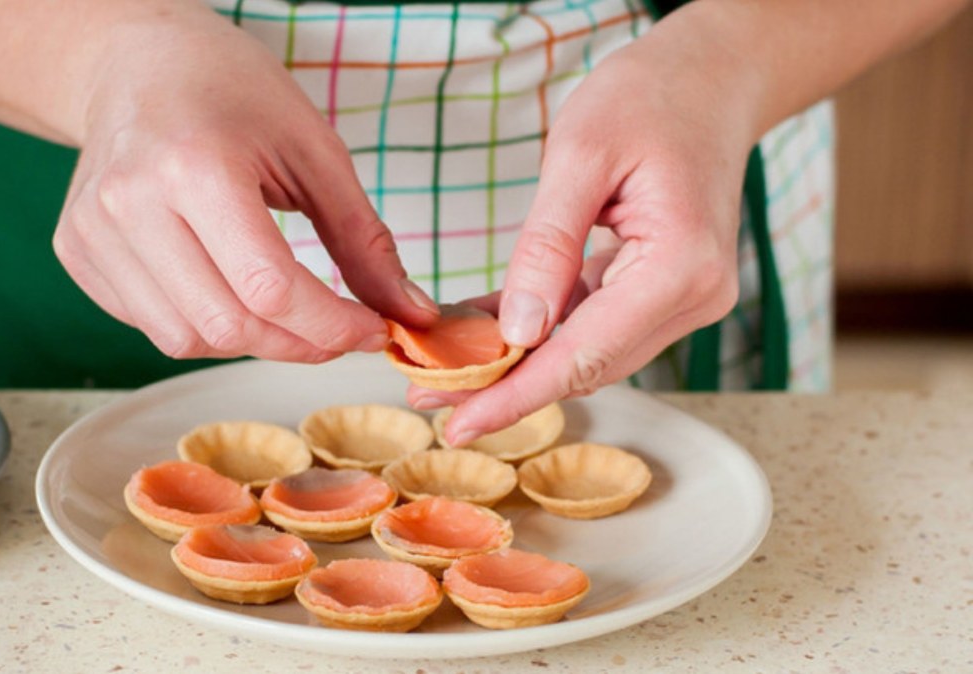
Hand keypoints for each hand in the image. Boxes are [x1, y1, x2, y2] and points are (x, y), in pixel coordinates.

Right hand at [53, 1, 437, 361]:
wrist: (136, 60)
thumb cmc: (231, 92)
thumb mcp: (314, 151)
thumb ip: (363, 240)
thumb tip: (410, 314)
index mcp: (194, 167)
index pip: (270, 290)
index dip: (333, 327)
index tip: (373, 330)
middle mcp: (131, 204)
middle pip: (228, 327)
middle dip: (298, 342)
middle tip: (336, 326)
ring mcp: (94, 232)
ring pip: (186, 340)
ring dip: (250, 341)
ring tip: (279, 302)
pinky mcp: (76, 252)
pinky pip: (152, 326)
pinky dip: (202, 324)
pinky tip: (223, 283)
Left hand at [412, 20, 763, 445]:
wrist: (709, 77)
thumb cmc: (648, 98)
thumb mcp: (580, 156)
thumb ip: (547, 245)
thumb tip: (518, 331)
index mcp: (682, 265)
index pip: (586, 354)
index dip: (517, 395)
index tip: (459, 424)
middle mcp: (695, 296)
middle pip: (588, 366)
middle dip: (508, 387)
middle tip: (430, 398)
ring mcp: (686, 298)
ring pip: (590, 353)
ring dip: (521, 363)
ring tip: (446, 370)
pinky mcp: (666, 290)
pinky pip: (595, 322)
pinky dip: (543, 329)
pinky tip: (487, 332)